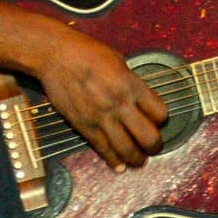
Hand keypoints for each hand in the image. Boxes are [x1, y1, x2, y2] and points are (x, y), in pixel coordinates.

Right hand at [37, 31, 168, 170]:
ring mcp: (101, 117)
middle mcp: (119, 103)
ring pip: (127, 149)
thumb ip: (130, 82)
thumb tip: (139, 98)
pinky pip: (103, 149)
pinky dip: (114, 161)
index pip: (159, 113)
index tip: (157, 121)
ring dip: (136, 159)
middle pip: (148, 137)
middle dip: (155, 146)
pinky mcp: (84, 126)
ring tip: (139, 160)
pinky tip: (120, 166)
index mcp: (131, 85)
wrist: (55, 55)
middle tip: (154, 146)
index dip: (161, 120)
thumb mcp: (118, 61)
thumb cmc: (86, 52)